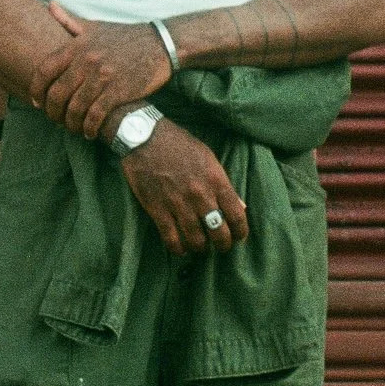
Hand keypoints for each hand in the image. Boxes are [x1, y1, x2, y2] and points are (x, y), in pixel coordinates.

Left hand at [30, 9, 171, 137]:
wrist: (161, 43)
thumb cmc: (125, 36)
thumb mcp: (96, 26)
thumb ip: (70, 21)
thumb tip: (49, 5)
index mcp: (77, 45)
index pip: (44, 70)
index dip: (36, 89)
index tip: (36, 102)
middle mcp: (87, 60)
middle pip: (57, 94)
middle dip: (52, 112)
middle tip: (56, 120)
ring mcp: (102, 76)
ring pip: (74, 109)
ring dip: (70, 124)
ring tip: (73, 128)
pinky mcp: (118, 91)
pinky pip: (95, 116)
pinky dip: (89, 128)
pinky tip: (89, 132)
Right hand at [119, 119, 248, 256]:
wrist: (143, 136)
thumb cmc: (178, 144)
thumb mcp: (208, 157)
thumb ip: (223, 184)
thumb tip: (240, 206)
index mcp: (215, 180)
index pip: (236, 215)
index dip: (240, 232)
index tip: (239, 236)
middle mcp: (200, 195)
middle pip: (219, 232)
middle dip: (223, 244)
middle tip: (221, 246)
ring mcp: (178, 204)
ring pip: (196, 240)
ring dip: (201, 248)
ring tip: (200, 246)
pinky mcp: (158, 210)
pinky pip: (171, 240)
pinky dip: (178, 249)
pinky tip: (181, 249)